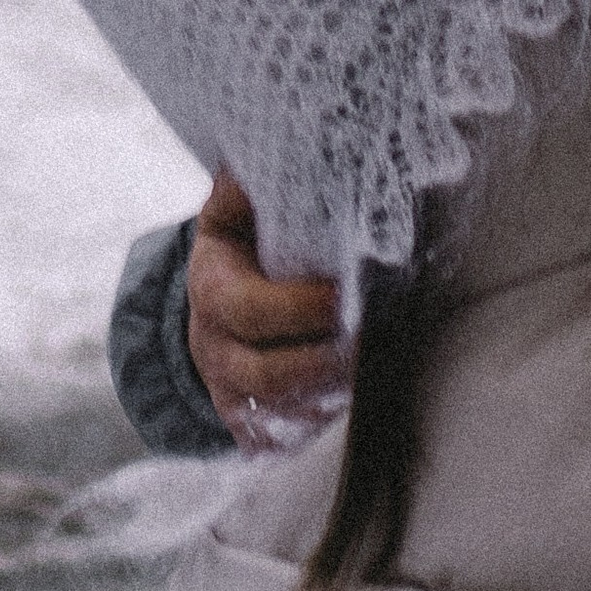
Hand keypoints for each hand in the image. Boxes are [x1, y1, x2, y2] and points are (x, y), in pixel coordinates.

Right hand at [186, 172, 351, 449]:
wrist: (218, 299)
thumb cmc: (247, 242)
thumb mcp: (239, 206)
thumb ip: (257, 182)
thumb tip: (291, 145)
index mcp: (213, 287)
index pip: (250, 308)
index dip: (300, 307)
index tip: (349, 296)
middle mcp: (214, 348)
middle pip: (266, 373)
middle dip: (325, 360)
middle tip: (376, 341)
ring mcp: (230, 393)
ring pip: (279, 414)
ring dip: (330, 398)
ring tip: (378, 374)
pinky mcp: (251, 425)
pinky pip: (281, 445)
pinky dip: (320, 433)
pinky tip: (359, 411)